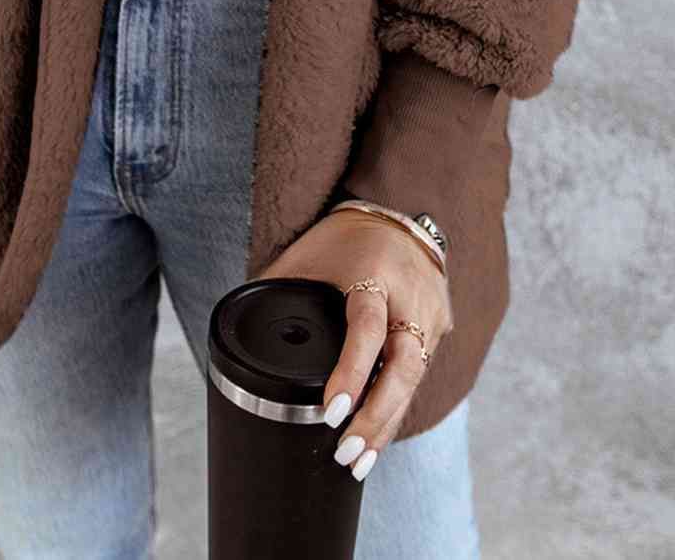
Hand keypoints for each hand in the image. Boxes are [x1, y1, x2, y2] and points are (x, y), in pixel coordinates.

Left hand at [254, 207, 452, 482]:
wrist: (394, 214)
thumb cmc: (341, 238)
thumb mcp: (306, 256)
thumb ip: (277, 290)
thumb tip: (235, 330)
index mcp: (373, 272)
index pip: (366, 327)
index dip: (351, 371)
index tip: (331, 411)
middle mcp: (408, 294)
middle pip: (404, 364)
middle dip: (377, 414)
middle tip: (347, 452)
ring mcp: (430, 311)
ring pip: (416, 377)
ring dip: (388, 422)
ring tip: (361, 459)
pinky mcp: (439, 327)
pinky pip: (420, 373)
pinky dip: (398, 406)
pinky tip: (378, 436)